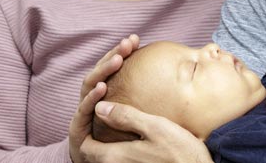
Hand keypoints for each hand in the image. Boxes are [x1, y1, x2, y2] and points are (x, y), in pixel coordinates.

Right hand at [69, 34, 139, 162]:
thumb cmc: (120, 139)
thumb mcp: (138, 117)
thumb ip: (147, 100)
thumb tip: (174, 84)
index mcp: (106, 93)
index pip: (113, 68)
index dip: (122, 52)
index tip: (136, 39)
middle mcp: (92, 98)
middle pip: (100, 71)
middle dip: (113, 55)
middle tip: (127, 43)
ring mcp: (83, 110)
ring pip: (89, 84)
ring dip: (103, 71)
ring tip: (117, 60)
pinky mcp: (76, 127)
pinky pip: (83, 109)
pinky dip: (92, 97)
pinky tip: (102, 87)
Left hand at [80, 101, 212, 162]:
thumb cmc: (180, 152)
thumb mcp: (155, 127)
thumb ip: (126, 117)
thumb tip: (99, 107)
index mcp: (115, 156)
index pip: (85, 146)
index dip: (87, 128)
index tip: (98, 110)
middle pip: (93, 154)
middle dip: (94, 136)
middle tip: (105, 116)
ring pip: (108, 159)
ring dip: (107, 144)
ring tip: (118, 125)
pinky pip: (120, 162)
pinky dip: (119, 151)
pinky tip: (133, 139)